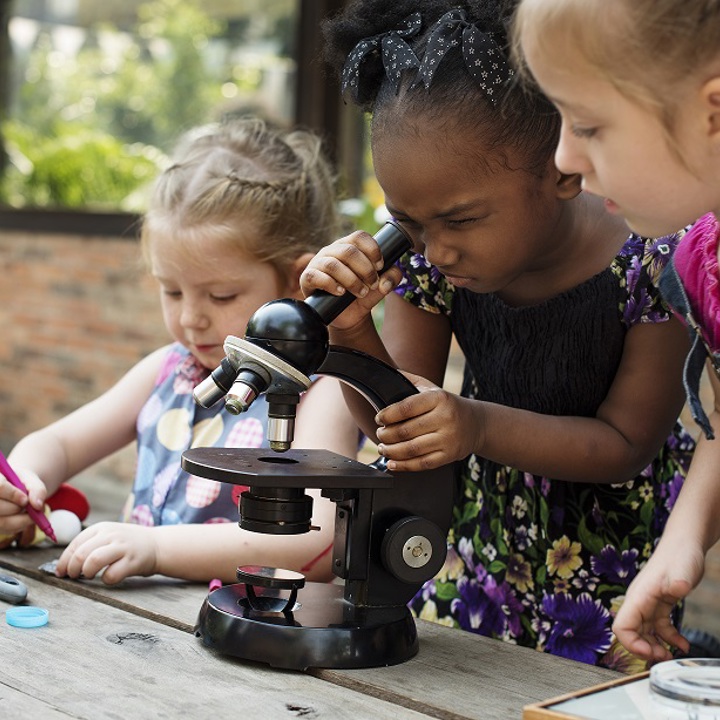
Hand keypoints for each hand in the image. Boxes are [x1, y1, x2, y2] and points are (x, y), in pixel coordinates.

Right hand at [0, 467, 46, 538]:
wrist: (11, 487)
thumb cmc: (20, 482)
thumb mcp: (31, 480)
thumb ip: (37, 489)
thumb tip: (38, 506)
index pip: (0, 487)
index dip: (13, 495)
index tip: (25, 499)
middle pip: (0, 507)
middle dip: (17, 508)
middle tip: (26, 504)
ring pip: (2, 522)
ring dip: (21, 519)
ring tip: (26, 511)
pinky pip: (6, 529)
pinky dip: (18, 526)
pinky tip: (21, 517)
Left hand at [55, 522, 157, 584]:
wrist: (158, 544)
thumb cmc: (128, 544)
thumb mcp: (109, 535)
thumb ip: (90, 545)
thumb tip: (65, 564)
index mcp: (102, 528)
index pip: (75, 544)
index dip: (64, 561)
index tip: (61, 572)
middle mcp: (111, 535)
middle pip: (81, 554)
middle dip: (72, 569)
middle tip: (73, 577)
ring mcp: (123, 547)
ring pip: (94, 561)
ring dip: (86, 572)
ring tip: (89, 575)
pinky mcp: (133, 561)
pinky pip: (111, 574)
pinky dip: (106, 579)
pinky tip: (109, 577)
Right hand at [300, 230, 402, 330]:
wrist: (348, 316)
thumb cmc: (362, 295)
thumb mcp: (382, 286)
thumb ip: (392, 278)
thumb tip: (385, 282)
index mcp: (349, 246)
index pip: (359, 236)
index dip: (373, 250)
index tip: (381, 266)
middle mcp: (332, 251)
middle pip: (348, 251)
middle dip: (365, 270)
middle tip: (372, 285)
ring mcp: (318, 263)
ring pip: (333, 264)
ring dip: (351, 280)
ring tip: (360, 292)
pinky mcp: (308, 278)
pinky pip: (316, 276)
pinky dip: (331, 285)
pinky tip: (341, 293)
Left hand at [375, 373, 480, 470]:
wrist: (476, 424)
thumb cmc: (447, 405)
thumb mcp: (432, 388)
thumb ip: (408, 380)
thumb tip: (384, 373)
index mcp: (439, 398)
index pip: (406, 407)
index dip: (388, 415)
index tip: (379, 419)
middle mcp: (445, 418)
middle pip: (406, 430)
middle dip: (386, 435)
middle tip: (380, 434)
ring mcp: (448, 438)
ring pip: (411, 449)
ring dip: (391, 451)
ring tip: (383, 448)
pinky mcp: (449, 455)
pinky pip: (422, 463)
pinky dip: (403, 465)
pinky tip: (392, 462)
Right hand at [612, 542, 703, 661]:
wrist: (683, 545)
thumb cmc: (679, 554)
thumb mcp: (682, 570)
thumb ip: (679, 580)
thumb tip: (680, 587)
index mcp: (639, 596)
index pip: (622, 626)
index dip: (632, 644)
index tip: (651, 652)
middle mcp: (639, 602)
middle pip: (631, 633)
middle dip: (645, 649)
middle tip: (665, 656)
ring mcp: (648, 604)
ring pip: (643, 632)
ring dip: (655, 646)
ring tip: (672, 654)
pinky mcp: (659, 605)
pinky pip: (658, 627)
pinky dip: (669, 639)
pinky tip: (683, 643)